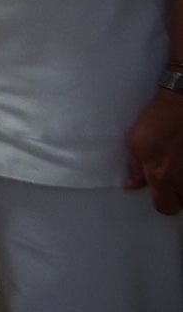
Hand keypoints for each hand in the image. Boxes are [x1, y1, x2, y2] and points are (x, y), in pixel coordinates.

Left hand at [130, 91, 182, 215]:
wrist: (182, 104)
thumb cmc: (158, 121)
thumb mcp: (136, 143)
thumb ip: (136, 169)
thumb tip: (132, 185)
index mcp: (161, 176)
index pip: (165, 207)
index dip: (163, 203)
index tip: (161, 194)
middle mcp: (182, 179)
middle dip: (180, 197)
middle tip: (173, 182)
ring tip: (180, 169)